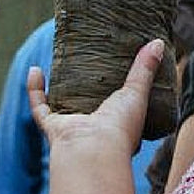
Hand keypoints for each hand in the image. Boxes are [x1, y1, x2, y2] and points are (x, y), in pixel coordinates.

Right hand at [27, 39, 163, 153]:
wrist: (93, 150)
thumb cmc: (120, 128)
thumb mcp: (137, 93)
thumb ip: (145, 69)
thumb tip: (159, 43)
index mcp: (119, 123)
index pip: (120, 105)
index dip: (120, 89)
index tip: (119, 66)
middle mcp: (95, 126)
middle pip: (89, 103)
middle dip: (87, 86)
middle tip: (88, 60)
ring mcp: (73, 126)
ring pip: (63, 105)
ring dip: (58, 87)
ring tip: (61, 64)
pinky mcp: (53, 126)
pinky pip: (40, 107)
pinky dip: (34, 89)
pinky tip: (35, 69)